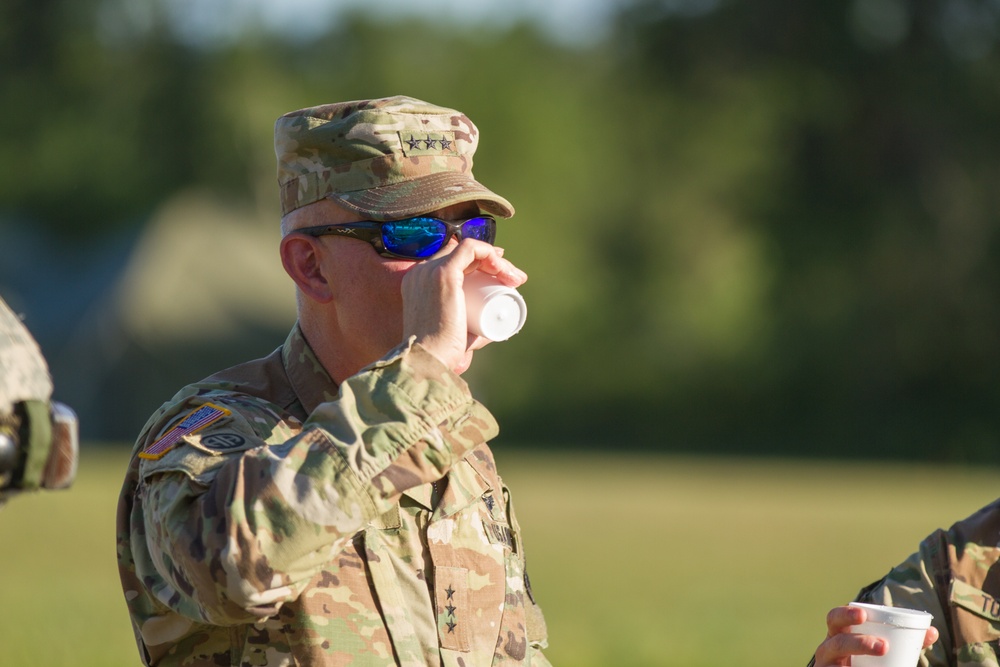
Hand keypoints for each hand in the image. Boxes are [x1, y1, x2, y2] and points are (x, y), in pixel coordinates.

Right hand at [401, 239, 526, 373]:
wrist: (428, 359)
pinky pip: (470, 248)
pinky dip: (490, 252)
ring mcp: (430, 270)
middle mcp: (421, 272)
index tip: (502, 275)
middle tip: (514, 279)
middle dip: (493, 261)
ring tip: (515, 278)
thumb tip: (490, 333)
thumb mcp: (453, 335)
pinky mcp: (443, 273)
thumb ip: (469, 333)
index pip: (452, 260)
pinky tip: (503, 267)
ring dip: (497, 260)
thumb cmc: (441, 354)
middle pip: (463, 255)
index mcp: (418, 283)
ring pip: (471, 250)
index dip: (479, 262)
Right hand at [812, 605, 938, 666]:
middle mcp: (828, 650)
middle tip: (884, 646)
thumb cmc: (866, 660)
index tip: (864, 615)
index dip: (845, 614)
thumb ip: (903, 640)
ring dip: (860, 656)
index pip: (834, 618)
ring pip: (837, 664)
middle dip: (858, 642)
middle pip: (836, 642)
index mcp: (838, 634)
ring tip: (883, 654)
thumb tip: (932, 632)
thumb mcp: (879, 648)